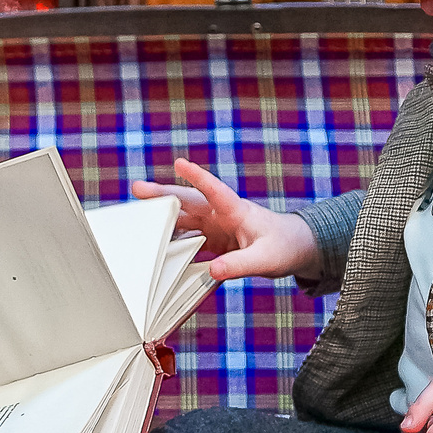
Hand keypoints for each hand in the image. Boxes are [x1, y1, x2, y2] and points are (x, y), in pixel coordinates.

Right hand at [130, 158, 316, 281]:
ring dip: (163, 215)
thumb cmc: (284, 247)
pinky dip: (174, 239)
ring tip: (137, 213)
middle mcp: (223, 215)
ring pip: (185, 217)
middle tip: (137, 188)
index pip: (215, 190)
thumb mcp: (265, 260)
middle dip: (163, 194)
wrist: (295, 247)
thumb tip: (213, 270)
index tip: (179, 163)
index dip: (197, 177)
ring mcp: (217, 226)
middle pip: (189, 201)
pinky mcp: (215, 239)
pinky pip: (190, 237)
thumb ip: (239, 265)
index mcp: (237, 211)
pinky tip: (157, 243)